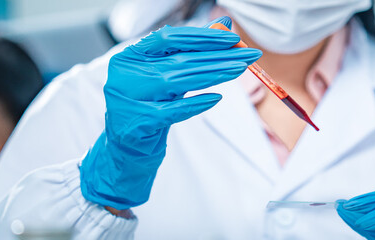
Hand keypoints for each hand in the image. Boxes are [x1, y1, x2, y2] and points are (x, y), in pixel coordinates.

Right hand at [79, 17, 261, 209]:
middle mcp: (126, 73)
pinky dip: (195, 104)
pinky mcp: (137, 123)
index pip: (170, 38)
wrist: (127, 147)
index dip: (203, 36)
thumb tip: (224, 24)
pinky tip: (216, 97)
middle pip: (179, 60)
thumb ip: (193, 50)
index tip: (232, 38)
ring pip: (176, 82)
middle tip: (248, 55)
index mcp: (132, 56)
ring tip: (239, 69)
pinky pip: (171, 111)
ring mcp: (129, 99)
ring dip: (212, 74)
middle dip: (218, 56)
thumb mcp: (169, 75)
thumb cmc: (150, 105)